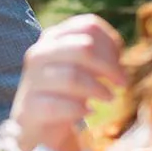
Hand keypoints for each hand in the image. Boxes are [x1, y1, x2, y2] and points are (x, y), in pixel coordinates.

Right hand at [9, 14, 126, 150]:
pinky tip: (87, 111)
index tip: (120, 61)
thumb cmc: (65, 92)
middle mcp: (39, 53)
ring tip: (109, 97)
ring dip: (98, 88)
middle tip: (122, 82)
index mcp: (52, 37)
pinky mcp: (29, 107)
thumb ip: (97, 56)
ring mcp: (32, 80)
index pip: (87, 26)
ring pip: (72, 76)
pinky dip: (78, 109)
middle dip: (109, 66)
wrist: (35, 125)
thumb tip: (118, 59)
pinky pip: (58, 105)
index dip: (110, 42)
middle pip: (83, 48)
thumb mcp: (80, 67)